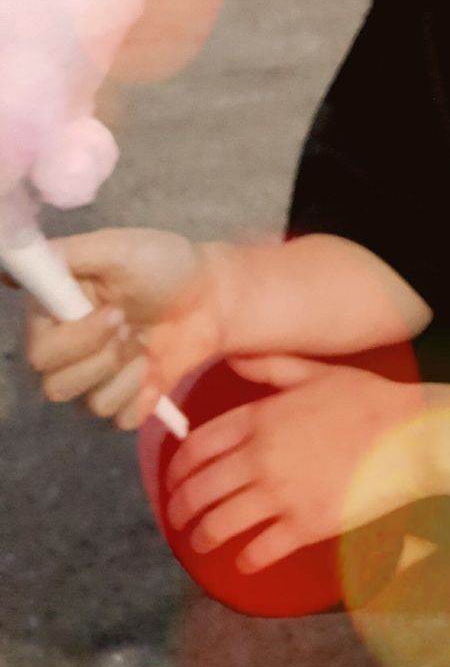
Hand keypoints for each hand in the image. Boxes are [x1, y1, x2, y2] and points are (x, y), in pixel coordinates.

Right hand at [25, 228, 202, 426]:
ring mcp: (93, 380)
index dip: (75, 339)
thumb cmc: (163, 265)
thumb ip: (66, 254)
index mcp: (56, 314)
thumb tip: (10, 258)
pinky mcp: (122, 401)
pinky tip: (154, 365)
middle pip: (54, 384)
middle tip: (131, 324)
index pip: (38, 350)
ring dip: (124, 371)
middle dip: (102, 356)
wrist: (213, 295)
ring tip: (145, 340)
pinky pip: (119, 418)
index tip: (115, 312)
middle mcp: (66, 351)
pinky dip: (141, 393)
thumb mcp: (117, 248)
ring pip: (86, 403)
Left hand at [162, 358, 430, 572]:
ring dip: (201, 536)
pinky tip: (241, 561)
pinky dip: (244, 559)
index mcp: (260, 418)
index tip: (173, 479)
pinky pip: (260, 550)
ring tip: (199, 542)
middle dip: (180, 507)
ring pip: (221, 523)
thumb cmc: (364, 398)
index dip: (178, 467)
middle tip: (177, 517)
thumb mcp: (313, 372)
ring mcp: (281, 494)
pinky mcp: (304, 525)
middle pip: (201, 488)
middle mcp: (261, 457)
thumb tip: (232, 357)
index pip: (199, 446)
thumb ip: (269, 367)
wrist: (405, 434)